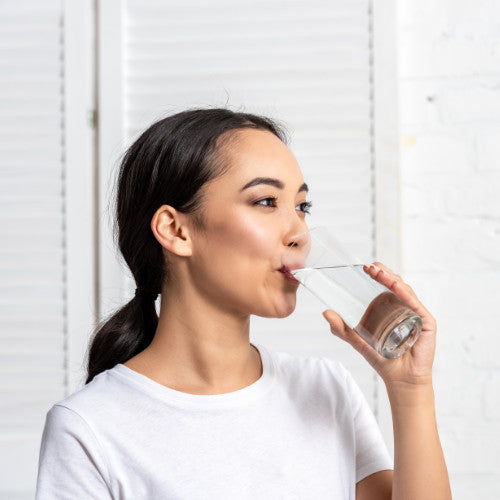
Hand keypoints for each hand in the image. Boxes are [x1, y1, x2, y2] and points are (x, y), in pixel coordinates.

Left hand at [322, 262, 436, 387]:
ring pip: (405, 290)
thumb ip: (342, 328)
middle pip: (395, 284)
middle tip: (369, 267)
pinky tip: (395, 286)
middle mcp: (404, 307)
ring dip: (391, 279)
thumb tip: (325, 312)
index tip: (364, 267)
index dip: (376, 274)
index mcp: (390, 307)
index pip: (384, 285)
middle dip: (382, 273)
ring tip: (378, 273)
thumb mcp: (357, 340)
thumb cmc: (382, 358)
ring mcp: (415, 313)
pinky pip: (415, 303)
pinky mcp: (425, 322)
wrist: (399, 379)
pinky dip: (405, 293)